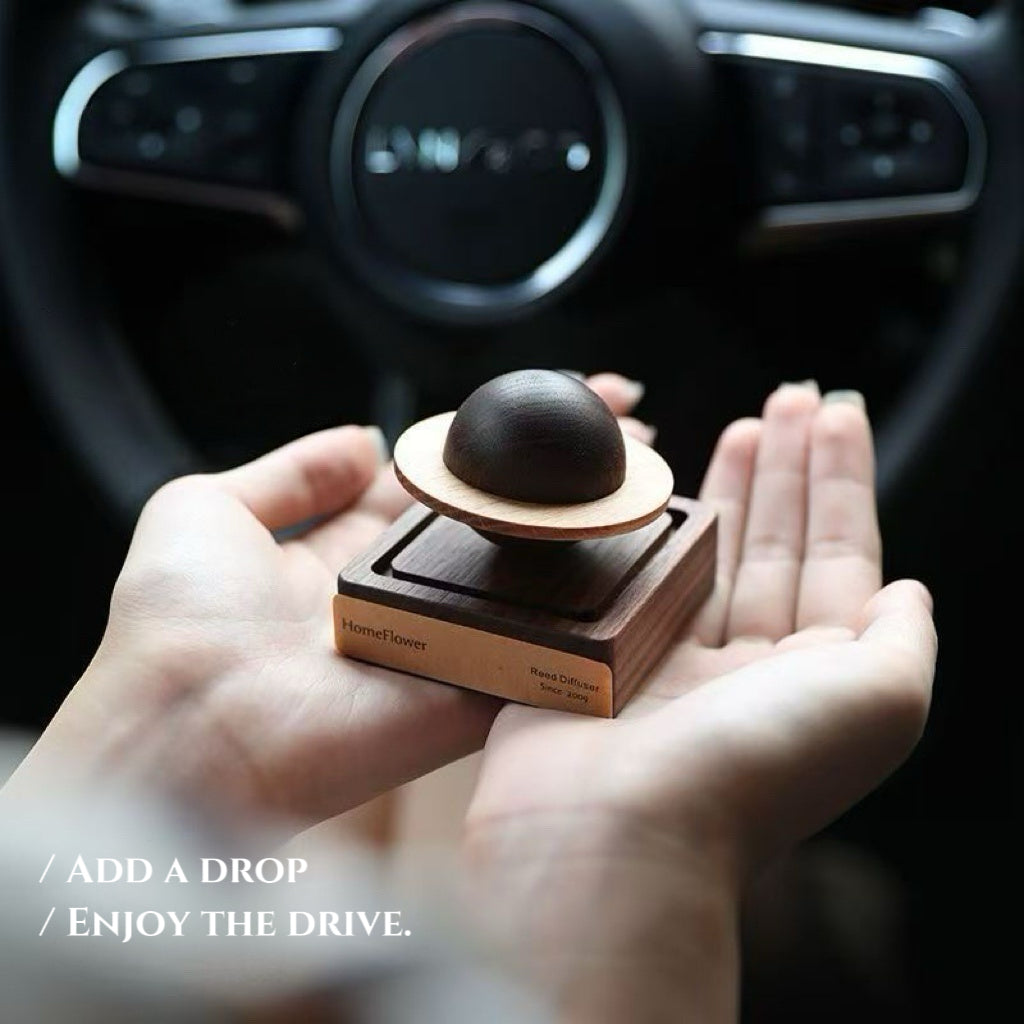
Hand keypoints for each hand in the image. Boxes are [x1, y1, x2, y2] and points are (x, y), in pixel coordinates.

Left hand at [7, 375, 647, 823]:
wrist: (181, 731)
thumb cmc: (174, 625)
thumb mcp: (203, 509)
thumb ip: (290, 472)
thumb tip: (363, 436)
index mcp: (350, 551)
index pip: (443, 479)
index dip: (496, 441)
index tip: (550, 398)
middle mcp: (408, 594)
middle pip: (502, 522)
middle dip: (562, 475)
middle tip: (627, 427)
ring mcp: (445, 641)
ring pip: (536, 578)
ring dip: (594, 527)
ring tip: (649, 472)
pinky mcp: (472, 690)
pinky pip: (544, 648)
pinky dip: (594, 610)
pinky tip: (649, 553)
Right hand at [464, 384, 935, 1020]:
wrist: (614, 829)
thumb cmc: (752, 768)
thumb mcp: (881, 704)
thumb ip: (903, 640)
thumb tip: (909, 591)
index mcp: (820, 675)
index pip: (841, 556)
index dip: (843, 482)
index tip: (838, 414)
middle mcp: (754, 666)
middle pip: (779, 542)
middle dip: (791, 467)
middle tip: (792, 395)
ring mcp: (678, 657)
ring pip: (716, 551)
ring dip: (734, 483)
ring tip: (746, 420)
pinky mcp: (613, 652)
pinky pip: (644, 576)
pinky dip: (659, 528)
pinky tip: (673, 484)